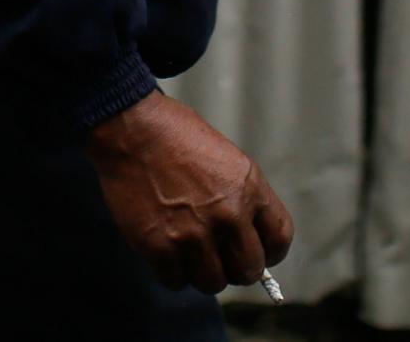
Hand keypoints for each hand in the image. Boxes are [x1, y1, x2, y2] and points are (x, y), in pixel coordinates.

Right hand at [86, 90, 293, 294]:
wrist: (129, 127)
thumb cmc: (175, 135)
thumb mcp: (226, 157)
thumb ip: (243, 197)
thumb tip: (247, 237)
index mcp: (249, 190)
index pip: (279, 240)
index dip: (269, 252)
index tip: (255, 252)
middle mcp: (227, 216)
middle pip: (248, 271)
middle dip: (234, 267)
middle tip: (217, 256)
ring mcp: (192, 234)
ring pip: (212, 282)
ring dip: (200, 271)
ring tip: (186, 251)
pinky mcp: (158, 245)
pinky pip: (174, 280)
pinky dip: (169, 271)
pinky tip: (163, 249)